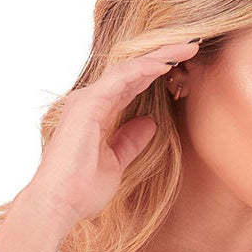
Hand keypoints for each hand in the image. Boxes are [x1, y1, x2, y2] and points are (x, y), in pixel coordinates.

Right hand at [27, 38, 200, 230]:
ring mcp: (87, 100)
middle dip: (162, 56)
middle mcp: (90, 101)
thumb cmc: (81, 189)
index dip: (157, 73)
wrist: (59, 204)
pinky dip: (143, 69)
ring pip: (128, 68)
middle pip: (132, 71)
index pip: (132, 85)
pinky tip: (165, 63)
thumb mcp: (117, 163)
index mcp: (97, 113)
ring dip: (159, 56)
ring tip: (187, 48)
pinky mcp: (87, 105)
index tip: (185, 67)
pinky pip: (120, 79)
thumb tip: (150, 123)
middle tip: (192, 46)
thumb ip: (130, 141)